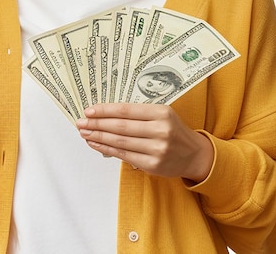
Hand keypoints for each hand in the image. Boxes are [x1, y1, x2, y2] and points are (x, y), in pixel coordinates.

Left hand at [76, 102, 213, 182]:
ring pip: (120, 142)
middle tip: (81, 122)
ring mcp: (157, 149)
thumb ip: (138, 113)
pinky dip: (106, 149)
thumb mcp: (162, 114)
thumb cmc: (173, 130)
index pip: (126, 110)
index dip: (105, 110)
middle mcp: (160, 131)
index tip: (89, 110)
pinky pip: (124, 155)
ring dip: (98, 137)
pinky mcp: (153, 166)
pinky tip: (96, 144)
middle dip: (97, 124)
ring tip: (84, 133)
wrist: (194, 154)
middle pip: (120, 127)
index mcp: (161, 113)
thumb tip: (105, 113)